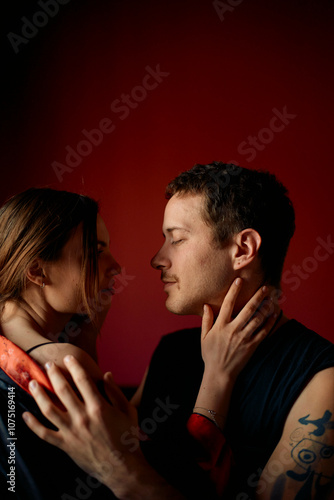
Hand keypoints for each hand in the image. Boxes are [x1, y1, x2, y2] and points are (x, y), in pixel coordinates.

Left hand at [22, 356, 144, 495]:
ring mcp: (72, 432)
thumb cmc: (127, 438)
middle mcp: (83, 418)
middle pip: (63, 390)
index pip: (83, 380)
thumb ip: (115, 392)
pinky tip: (25, 415)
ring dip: (39, 395)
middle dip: (54, 375)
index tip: (68, 358)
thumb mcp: (128, 411)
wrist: (122, 468)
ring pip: (49, 410)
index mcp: (99, 407)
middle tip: (48, 365)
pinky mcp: (66, 445)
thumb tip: (107, 374)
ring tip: (33, 383)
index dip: (74, 366)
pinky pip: (45, 434)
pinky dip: (33, 425)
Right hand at [194, 279, 278, 429]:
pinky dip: (269, 322)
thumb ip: (206, 320)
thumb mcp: (204, 337)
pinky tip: (274, 314)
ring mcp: (243, 338)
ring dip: (266, 307)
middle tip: (265, 287)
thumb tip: (206, 305)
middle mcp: (232, 330)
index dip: (233, 291)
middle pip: (247, 309)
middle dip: (257, 297)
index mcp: (220, 326)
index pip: (227, 304)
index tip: (239, 281)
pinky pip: (263, 332)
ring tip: (272, 298)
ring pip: (257, 319)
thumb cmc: (210, 355)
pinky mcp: (252, 346)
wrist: (220, 374)